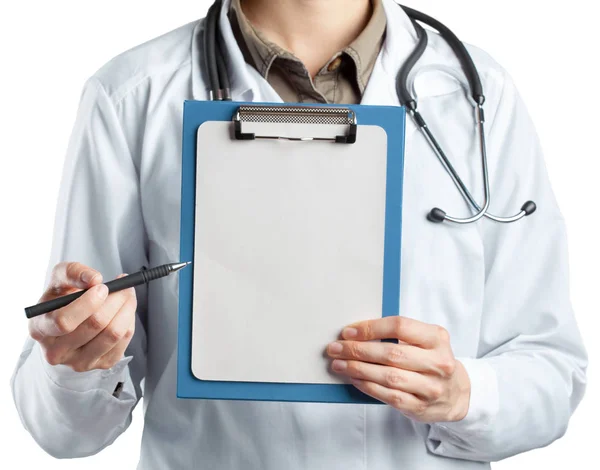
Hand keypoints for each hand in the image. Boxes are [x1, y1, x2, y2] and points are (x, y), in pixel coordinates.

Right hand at [29, 261, 136, 371]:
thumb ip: (72, 272)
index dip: (88, 302)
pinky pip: (123, 341)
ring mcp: (80, 362)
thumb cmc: (62, 300)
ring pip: (113, 334)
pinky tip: (125, 310)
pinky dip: (129, 321)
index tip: (103, 286)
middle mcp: (57, 351)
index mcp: (41, 329)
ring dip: (127, 308)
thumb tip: (95, 279)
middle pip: (95, 326)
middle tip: (124, 286)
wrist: (66, 326)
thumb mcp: (59, 281)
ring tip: (127, 294)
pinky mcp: (101, 364)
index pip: (64, 321)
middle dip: (115, 300)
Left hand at [326, 316, 470, 422]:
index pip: (400, 326)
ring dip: (358, 369)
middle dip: (358, 350)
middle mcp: (437, 362)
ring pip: (388, 376)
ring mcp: (431, 387)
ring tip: (339, 364)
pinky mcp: (421, 407)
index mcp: (437, 338)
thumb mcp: (426, 340)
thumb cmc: (431, 361)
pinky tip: (354, 378)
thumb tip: (357, 332)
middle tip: (336, 348)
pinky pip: (389, 395)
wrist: (457, 394)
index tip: (349, 331)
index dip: (371, 328)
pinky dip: (367, 386)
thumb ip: (399, 334)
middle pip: (391, 353)